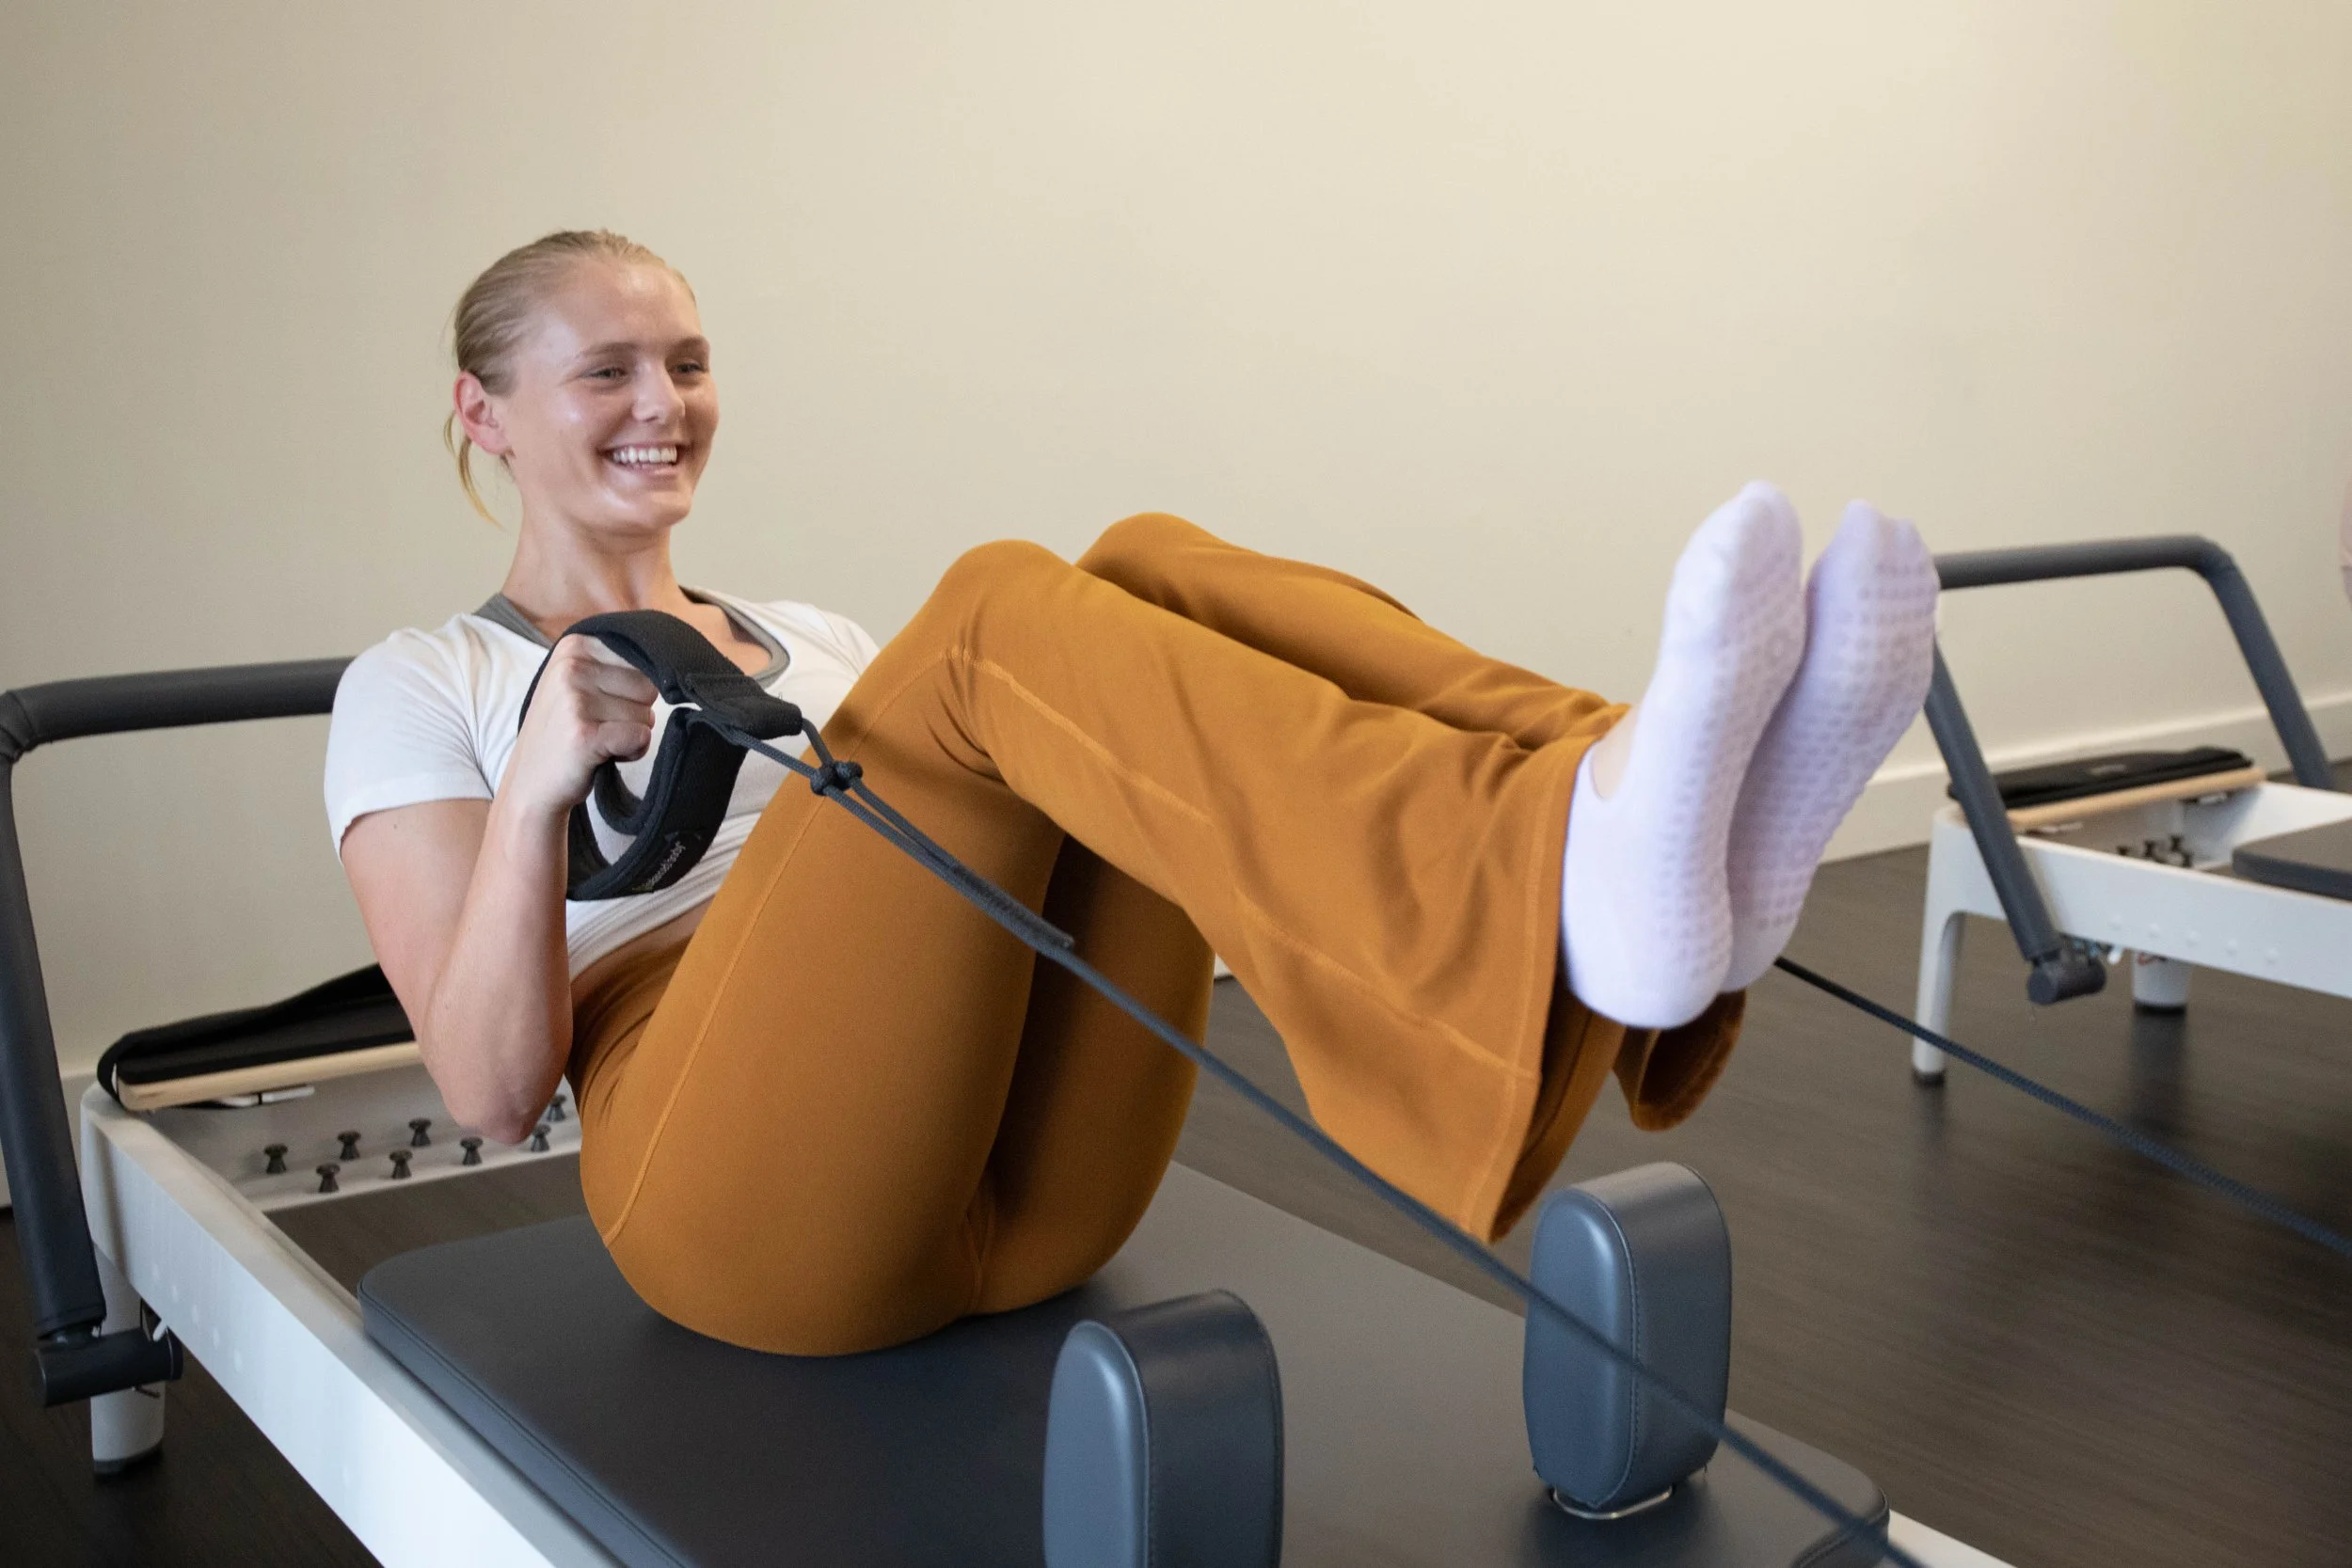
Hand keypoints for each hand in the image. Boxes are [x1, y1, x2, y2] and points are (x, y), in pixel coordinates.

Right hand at [502, 635, 658, 818]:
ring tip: (598, 741)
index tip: (602, 702)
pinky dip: (631, 752)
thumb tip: (672, 666)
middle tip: (600, 726)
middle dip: (635, 712)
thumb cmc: (567, 731)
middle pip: (649, 687)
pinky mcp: (584, 734)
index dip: (634, 690)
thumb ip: (619, 665)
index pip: (644, 659)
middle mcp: (572, 666)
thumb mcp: (582, 682)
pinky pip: (641, 737)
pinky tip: (602, 756)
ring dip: (632, 735)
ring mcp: (575, 699)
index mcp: (576, 645)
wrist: (531, 784)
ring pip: (647, 715)